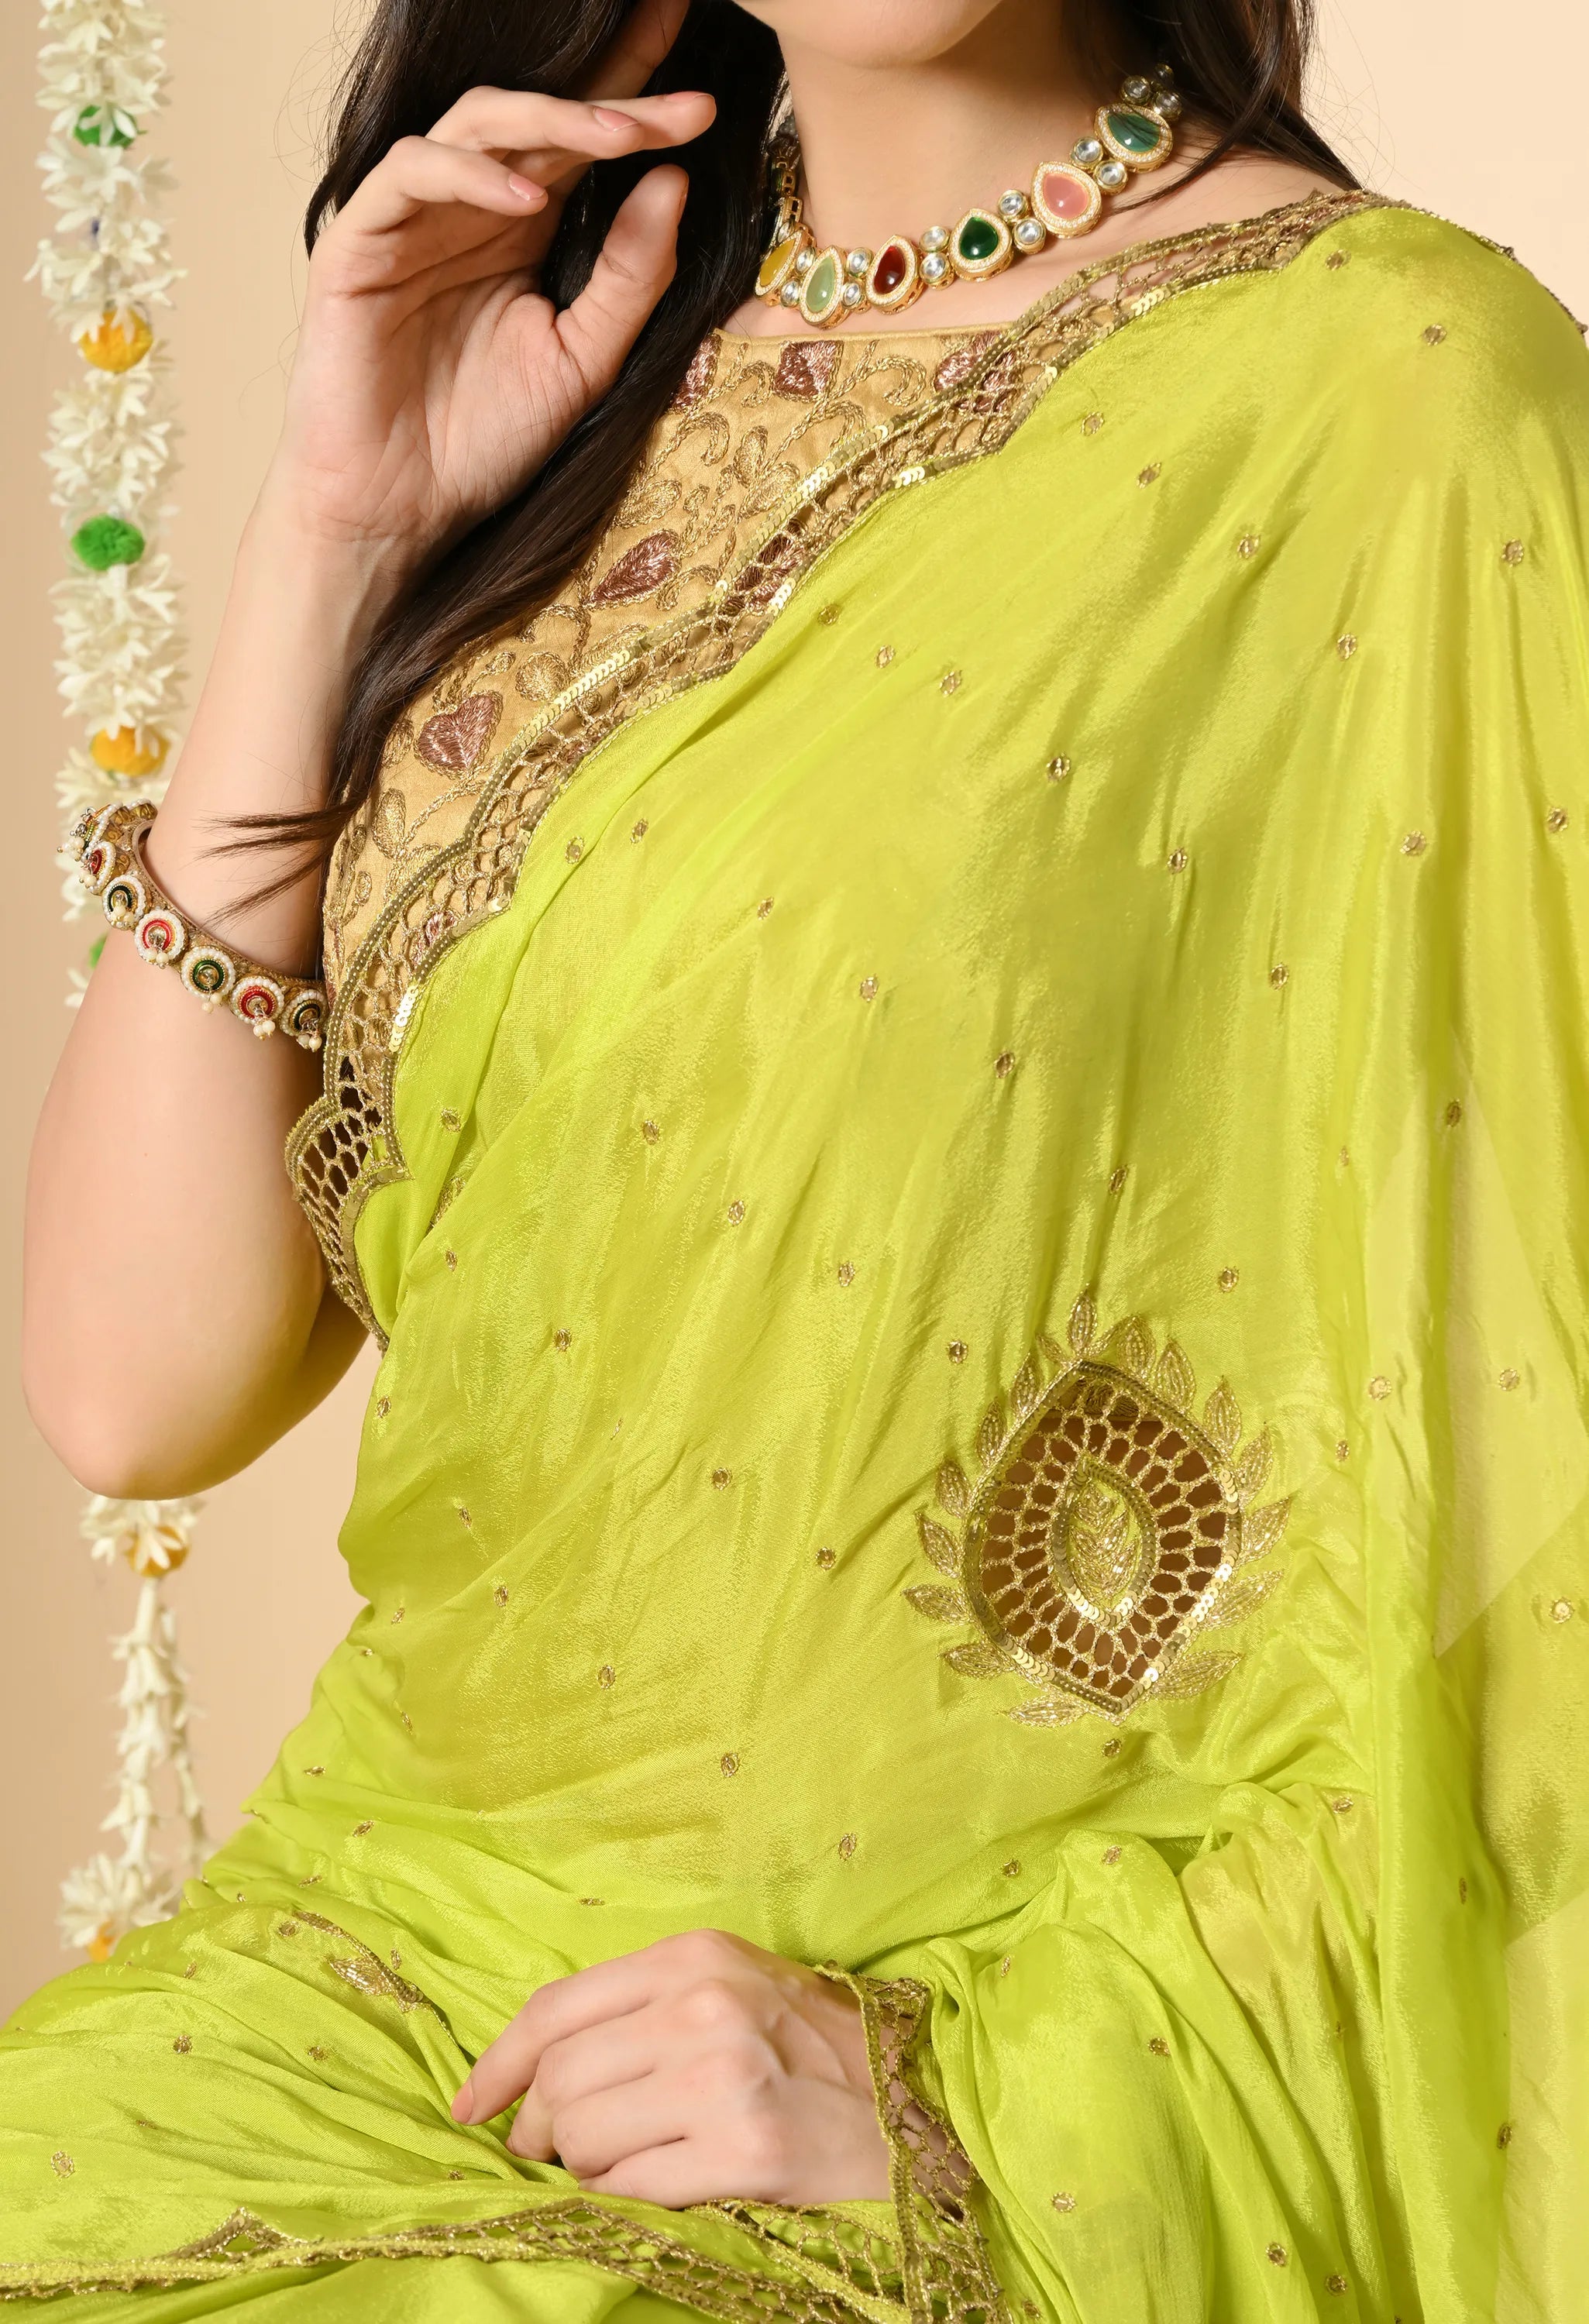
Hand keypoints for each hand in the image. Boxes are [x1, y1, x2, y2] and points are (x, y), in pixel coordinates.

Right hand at [262, 0, 713, 580]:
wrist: (402, 510)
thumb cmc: (484, 442)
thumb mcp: (584, 361)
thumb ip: (631, 278)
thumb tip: (674, 181)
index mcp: (527, 228)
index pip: (586, 146)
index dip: (641, 110)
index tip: (707, 104)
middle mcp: (472, 207)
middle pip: (542, 117)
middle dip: (615, 98)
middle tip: (684, 102)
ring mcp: (414, 216)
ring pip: (478, 123)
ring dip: (553, 121)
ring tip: (621, 137)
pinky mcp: (359, 239)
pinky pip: (411, 172)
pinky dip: (470, 175)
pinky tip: (529, 201)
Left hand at [452, 1929, 890, 2206]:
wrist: (916, 2104)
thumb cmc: (811, 2050)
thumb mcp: (730, 1990)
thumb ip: (640, 2009)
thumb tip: (532, 2073)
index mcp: (693, 1957)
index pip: (555, 2007)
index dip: (497, 2063)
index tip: (469, 2106)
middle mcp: (704, 2006)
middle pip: (560, 2076)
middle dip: (536, 2128)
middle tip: (547, 2153)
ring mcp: (726, 2079)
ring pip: (584, 2136)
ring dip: (581, 2168)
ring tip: (616, 2166)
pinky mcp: (747, 2152)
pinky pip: (630, 2187)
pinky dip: (620, 2198)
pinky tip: (649, 2187)